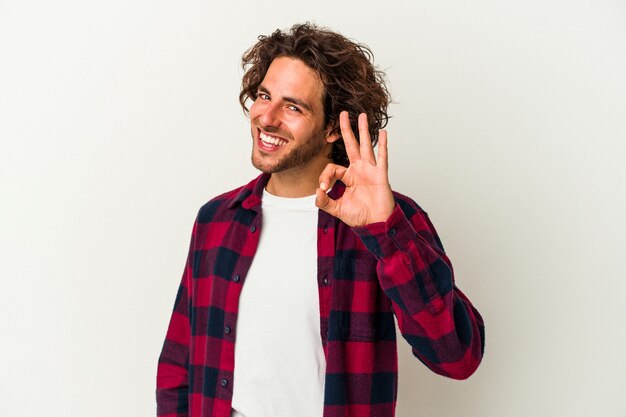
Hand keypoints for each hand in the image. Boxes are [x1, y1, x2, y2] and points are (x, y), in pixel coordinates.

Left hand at [315, 111, 394, 226]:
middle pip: (351, 145)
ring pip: (366, 146)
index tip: (324, 188)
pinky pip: (382, 157)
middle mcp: (359, 170)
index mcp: (349, 177)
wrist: (376, 224)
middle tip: (342, 114)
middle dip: (346, 130)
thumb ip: (324, 202)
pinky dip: (383, 145)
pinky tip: (382, 133)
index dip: (326, 176)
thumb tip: (317, 192)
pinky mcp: (380, 175)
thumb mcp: (337, 209)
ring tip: (362, 115)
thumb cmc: (360, 216)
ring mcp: (371, 170)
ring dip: (363, 130)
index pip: (333, 167)